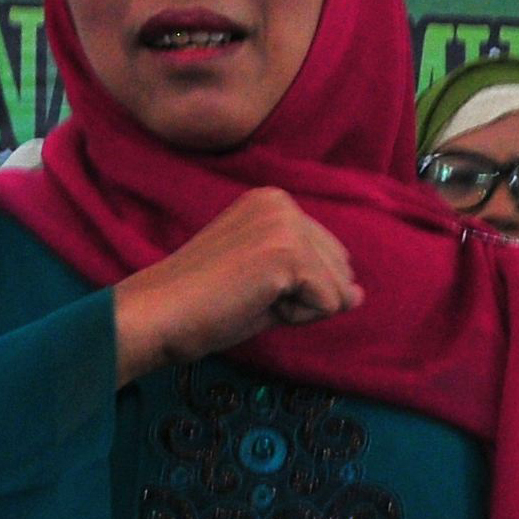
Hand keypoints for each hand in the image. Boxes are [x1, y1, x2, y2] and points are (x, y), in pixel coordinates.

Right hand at [110, 188, 360, 385]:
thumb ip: (313, 282)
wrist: (159, 314)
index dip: (295, 289)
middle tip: (246, 295)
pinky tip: (254, 305)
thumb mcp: (268, 284)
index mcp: (273, 201)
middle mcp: (283, 202)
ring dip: (298, 309)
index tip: (245, 286)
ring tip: (249, 298)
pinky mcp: (288, 253)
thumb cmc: (203, 304)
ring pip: (337, 290)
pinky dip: (296, 317)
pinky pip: (328, 303)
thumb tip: (358, 294)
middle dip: (303, 298)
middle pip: (340, 271)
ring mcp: (286, 224)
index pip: (327, 257)